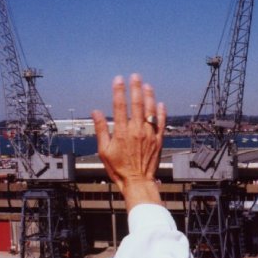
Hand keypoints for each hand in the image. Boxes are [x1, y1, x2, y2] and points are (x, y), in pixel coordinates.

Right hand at [92, 73, 165, 210]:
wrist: (138, 181)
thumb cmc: (119, 168)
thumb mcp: (104, 151)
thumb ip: (101, 130)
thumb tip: (95, 112)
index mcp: (122, 132)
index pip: (120, 106)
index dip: (119, 91)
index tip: (118, 79)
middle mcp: (137, 130)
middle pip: (136, 104)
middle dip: (135, 88)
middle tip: (135, 76)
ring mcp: (149, 135)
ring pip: (150, 111)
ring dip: (149, 96)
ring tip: (147, 85)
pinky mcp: (159, 140)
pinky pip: (162, 123)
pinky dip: (162, 112)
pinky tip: (160, 103)